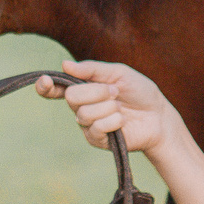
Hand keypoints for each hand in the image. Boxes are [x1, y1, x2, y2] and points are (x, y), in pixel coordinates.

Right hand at [35, 60, 183, 159]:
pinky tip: (122, 120)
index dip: (46, 86)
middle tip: (115, 92)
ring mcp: (88, 124)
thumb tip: (64, 64)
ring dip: (107, 106)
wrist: (158, 116)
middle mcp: (82, 106)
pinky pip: (95, 128)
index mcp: (84, 87)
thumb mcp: (119, 73)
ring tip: (121, 107)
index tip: (45, 81)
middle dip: (96, 92)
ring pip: (84, 114)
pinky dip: (112, 121)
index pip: (57, 88)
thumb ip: (92, 69)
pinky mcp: (97, 139)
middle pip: (71, 97)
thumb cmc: (140, 92)